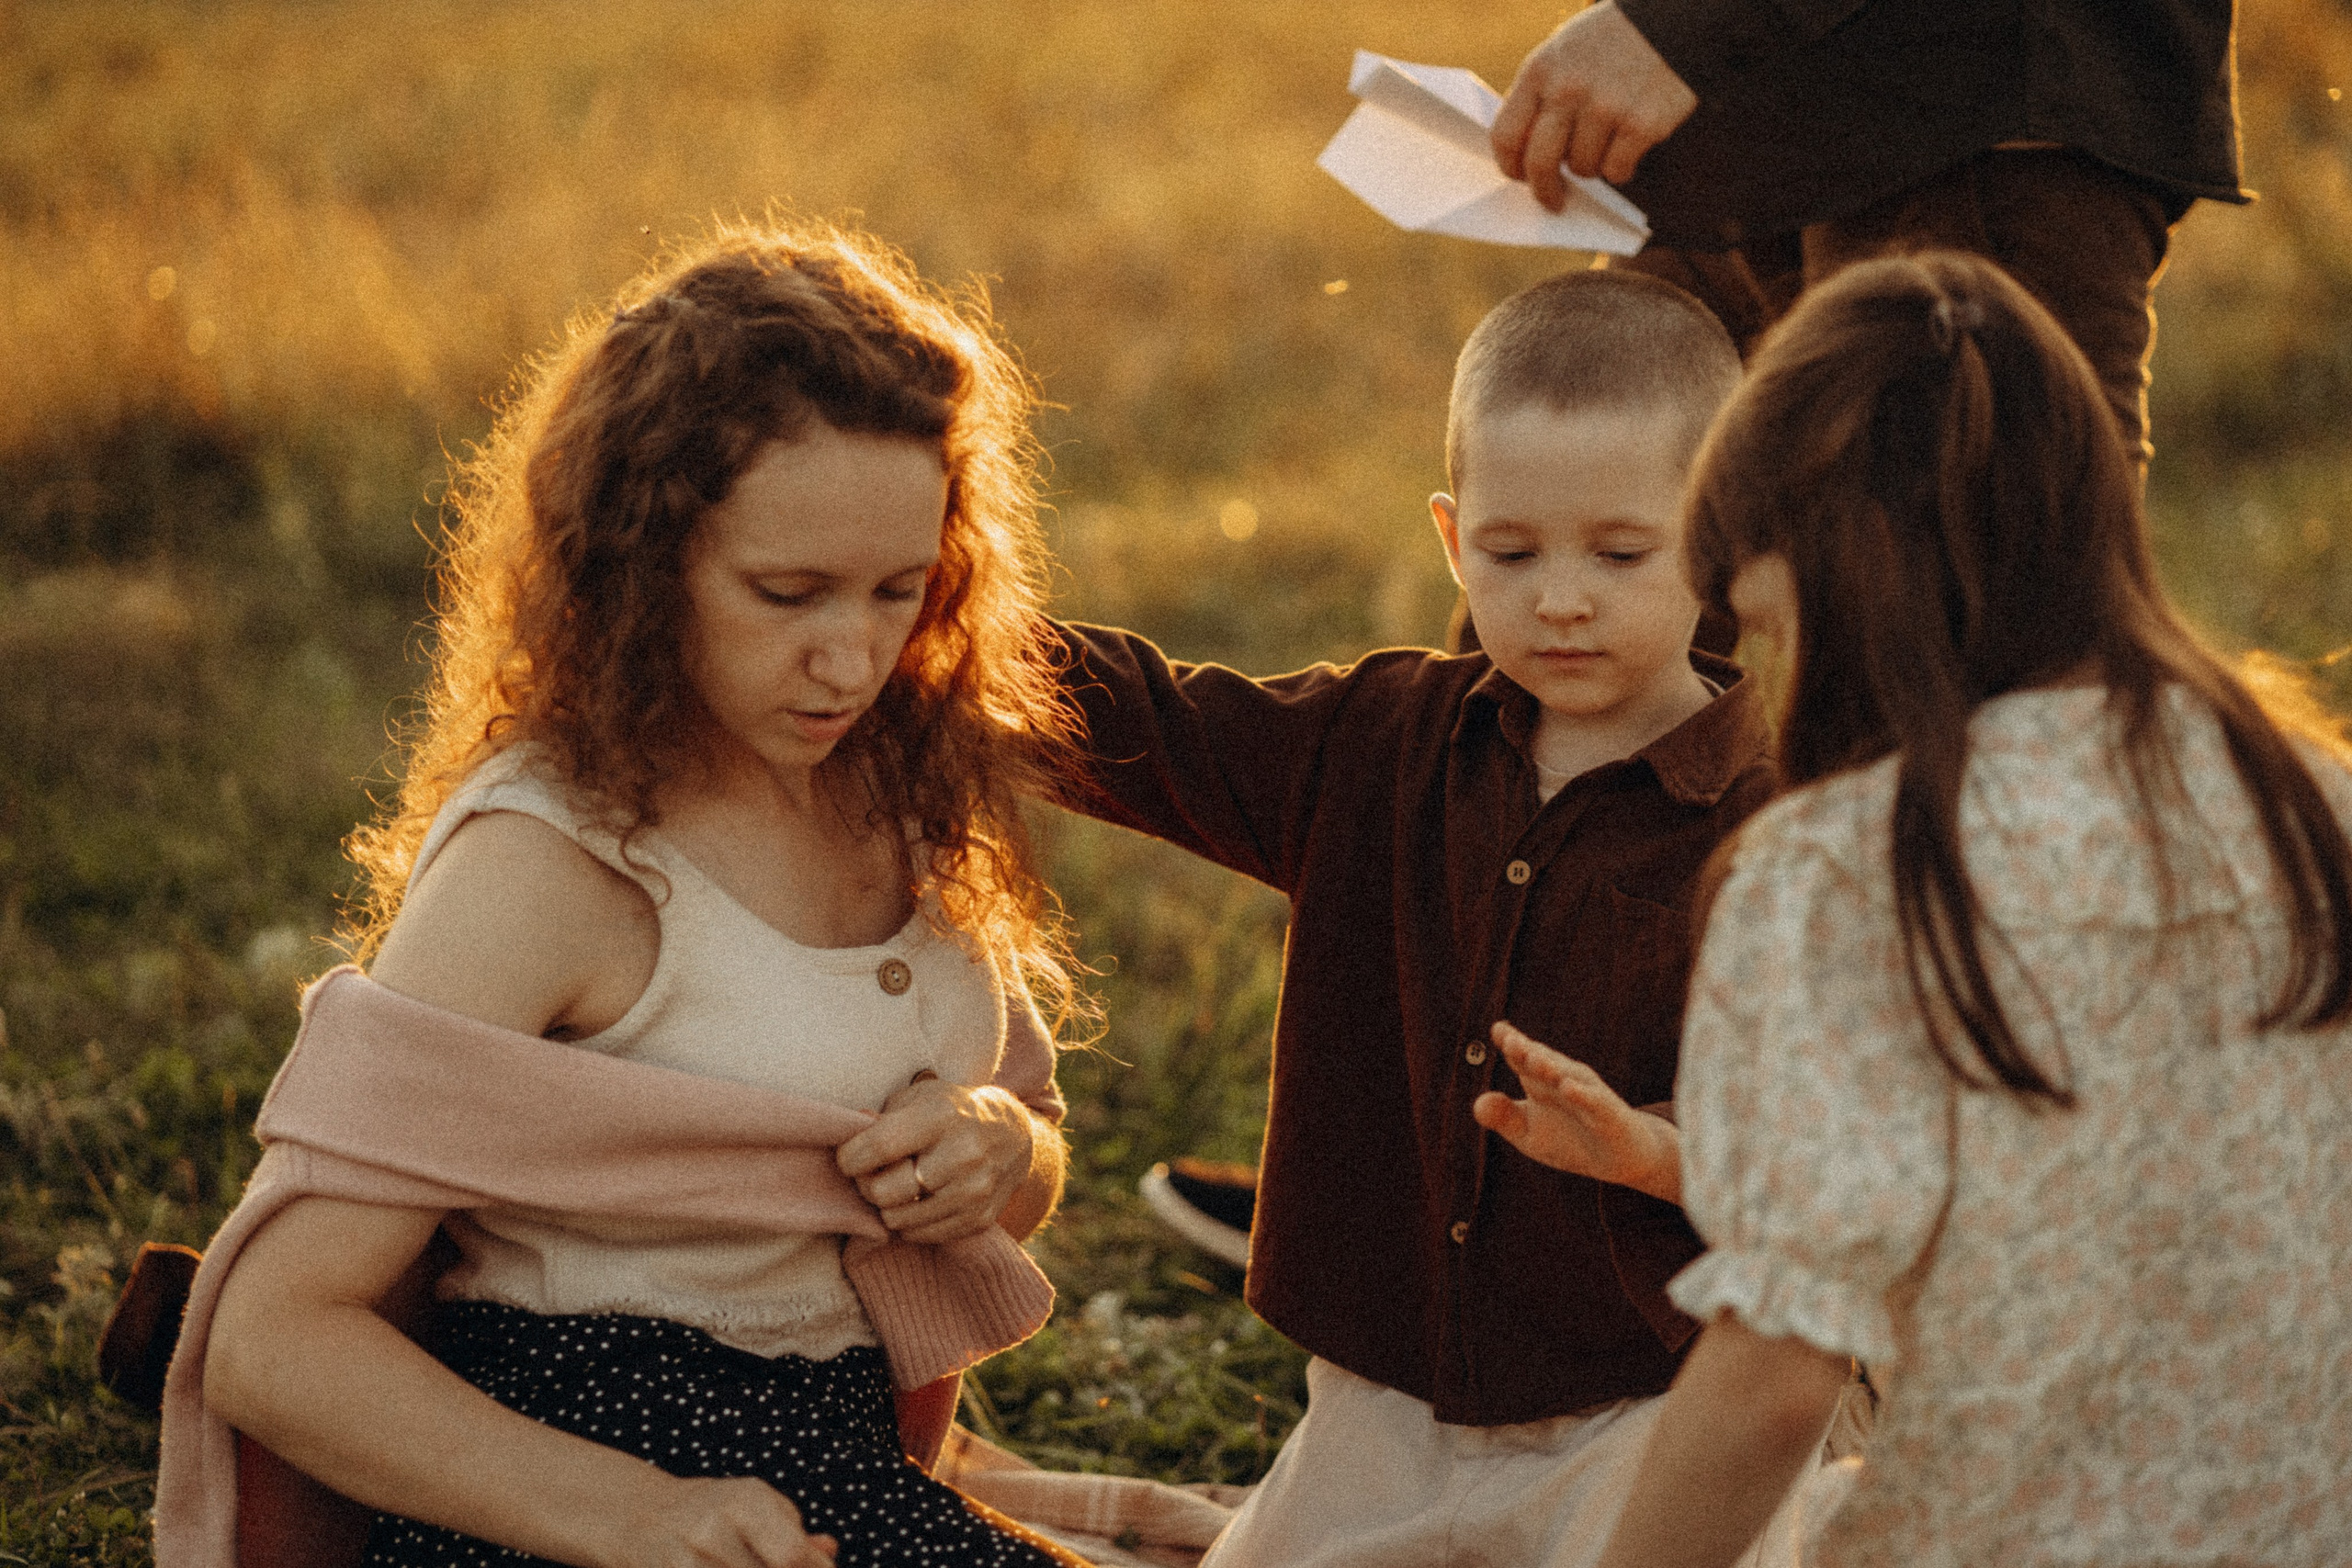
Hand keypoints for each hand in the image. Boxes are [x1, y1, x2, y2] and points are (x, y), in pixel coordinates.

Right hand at [602, 1474, 836, 1567]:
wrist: (641, 1516)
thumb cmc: (714, 1509)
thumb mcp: (756, 1504)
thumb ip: (793, 1529)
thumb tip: (829, 1549)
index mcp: (745, 1502)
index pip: (793, 1554)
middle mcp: (714, 1529)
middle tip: (776, 1559)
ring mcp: (689, 1561)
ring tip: (746, 1558)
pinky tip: (730, 1564)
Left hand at [834, 1076, 1038, 1243]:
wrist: (1012, 1135)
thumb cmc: (951, 1112)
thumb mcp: (918, 1098)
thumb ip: (881, 1119)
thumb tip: (851, 1136)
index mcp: (942, 1116)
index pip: (879, 1147)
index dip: (850, 1158)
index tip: (848, 1158)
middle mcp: (964, 1153)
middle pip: (885, 1192)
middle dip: (867, 1186)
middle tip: (872, 1175)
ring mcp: (975, 1190)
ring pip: (899, 1220)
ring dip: (888, 1207)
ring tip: (897, 1187)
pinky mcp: (981, 1219)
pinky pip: (922, 1235)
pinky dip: (911, 1223)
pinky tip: (919, 1201)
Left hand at [1471, 1021, 1680, 1202]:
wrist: (1618, 1158)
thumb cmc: (1570, 1140)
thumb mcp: (1528, 1133)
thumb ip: (1504, 1117)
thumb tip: (1477, 1104)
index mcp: (1540, 1081)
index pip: (1522, 1057)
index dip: (1511, 1043)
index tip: (1499, 1030)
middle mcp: (1564, 1080)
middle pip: (1543, 1061)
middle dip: (1527, 1050)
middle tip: (1509, 1040)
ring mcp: (1588, 1094)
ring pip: (1568, 1075)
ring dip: (1552, 1066)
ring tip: (1534, 1058)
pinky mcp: (1608, 1114)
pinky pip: (1594, 1102)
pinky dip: (1582, 1094)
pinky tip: (1569, 1088)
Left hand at [1491, 0, 1697, 205]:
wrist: (1674, 22)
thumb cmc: (1612, 42)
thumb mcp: (1564, 52)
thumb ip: (1540, 94)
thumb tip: (1522, 149)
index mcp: (1541, 70)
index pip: (1506, 135)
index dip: (1510, 166)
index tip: (1520, 177)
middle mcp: (1569, 89)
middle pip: (1539, 163)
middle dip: (1544, 190)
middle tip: (1553, 200)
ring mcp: (1605, 108)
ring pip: (1582, 169)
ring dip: (1592, 167)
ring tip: (1606, 143)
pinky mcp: (1641, 125)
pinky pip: (1617, 170)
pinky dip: (1621, 168)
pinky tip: (1629, 146)